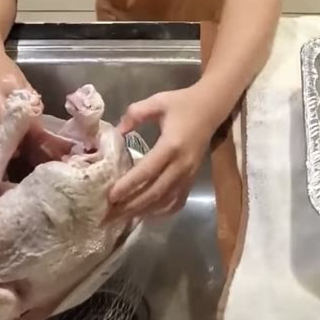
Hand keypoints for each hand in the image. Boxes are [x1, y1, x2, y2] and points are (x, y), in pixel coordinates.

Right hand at [0, 45, 31, 148]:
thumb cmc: (2, 69)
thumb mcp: (20, 79)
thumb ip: (30, 100)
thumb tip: (38, 127)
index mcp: (9, 83)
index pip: (22, 114)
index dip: (29, 131)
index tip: (35, 142)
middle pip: (2, 127)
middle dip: (14, 142)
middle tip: (22, 150)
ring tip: (9, 152)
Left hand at [108, 86, 215, 218]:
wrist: (211, 108)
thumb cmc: (182, 103)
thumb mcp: (157, 101)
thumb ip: (135, 113)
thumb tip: (118, 131)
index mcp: (171, 145)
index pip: (147, 171)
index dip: (128, 185)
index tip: (110, 196)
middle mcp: (181, 164)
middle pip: (154, 192)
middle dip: (130, 206)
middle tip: (108, 215)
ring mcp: (188, 174)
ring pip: (164, 200)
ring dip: (142, 211)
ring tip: (121, 217)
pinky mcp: (192, 178)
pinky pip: (176, 201)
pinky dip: (161, 211)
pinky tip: (146, 214)